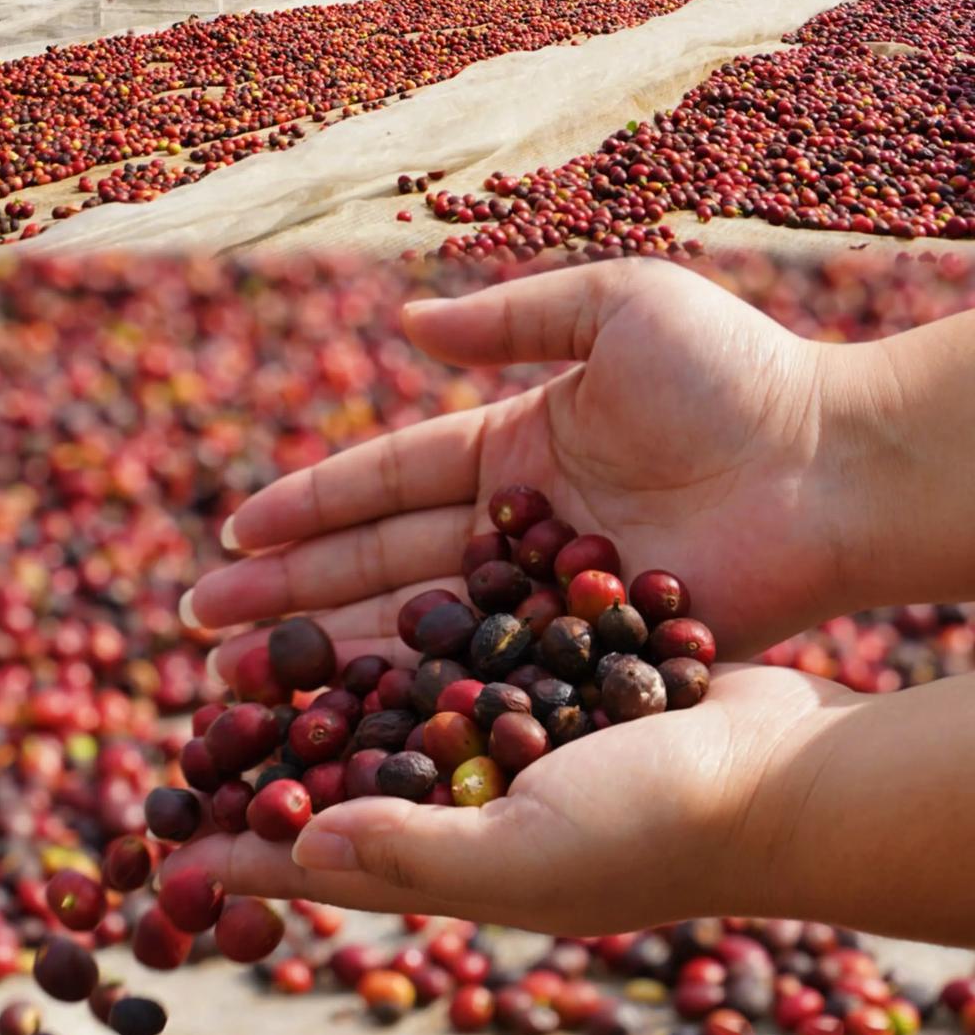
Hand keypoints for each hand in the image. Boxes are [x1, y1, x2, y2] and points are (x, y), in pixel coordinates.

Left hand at [163, 665, 858, 934]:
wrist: (783, 766)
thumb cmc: (660, 826)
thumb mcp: (527, 852)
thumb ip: (415, 854)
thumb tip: (298, 852)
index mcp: (462, 861)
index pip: (330, 862)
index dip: (248, 854)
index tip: (164, 839)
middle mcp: (477, 802)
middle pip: (348, 783)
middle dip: (271, 759)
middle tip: (190, 727)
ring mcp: (514, 740)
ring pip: (393, 709)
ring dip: (326, 688)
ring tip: (256, 652)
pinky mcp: (548, 679)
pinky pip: (459, 656)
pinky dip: (408, 637)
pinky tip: (368, 601)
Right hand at [187, 260, 875, 675]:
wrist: (833, 463)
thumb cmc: (733, 373)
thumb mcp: (613, 310)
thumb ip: (511, 320)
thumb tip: (407, 324)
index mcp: (513, 446)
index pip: (388, 479)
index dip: (310, 506)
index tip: (233, 532)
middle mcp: (516, 529)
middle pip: (381, 563)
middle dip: (289, 593)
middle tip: (201, 624)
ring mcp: (546, 600)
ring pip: (416, 628)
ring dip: (327, 653)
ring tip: (238, 682)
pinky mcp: (586, 656)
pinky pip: (484, 679)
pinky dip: (415, 699)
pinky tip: (346, 724)